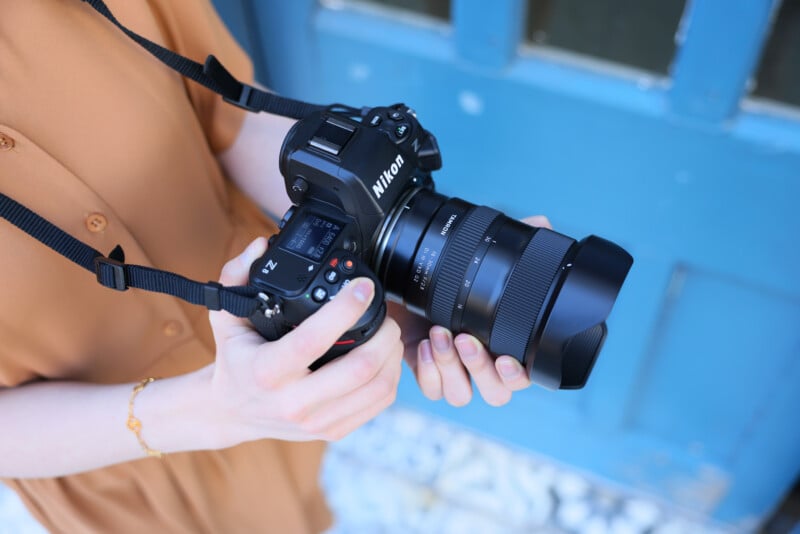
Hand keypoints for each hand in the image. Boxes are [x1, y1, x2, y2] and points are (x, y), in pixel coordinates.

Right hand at [207, 238, 402, 444]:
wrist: (230, 412)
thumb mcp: (225, 317)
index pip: (314, 339)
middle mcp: (293, 402)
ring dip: (392, 354)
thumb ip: (236, 277)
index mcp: (266, 371)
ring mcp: (316, 422)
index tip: (362, 285)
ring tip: (389, 332)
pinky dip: (391, 377)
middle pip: (360, 368)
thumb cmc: (235, 358)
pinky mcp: (333, 431)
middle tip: (386, 313)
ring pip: (378, 388)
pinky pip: (378, 404)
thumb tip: (261, 245)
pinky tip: (385, 359)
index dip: (346, 308)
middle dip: (384, 333)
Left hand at [392, 215, 551, 406]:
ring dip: (451, 367)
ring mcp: (453, 371)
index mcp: (502, 344)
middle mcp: (481, 364)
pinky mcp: (425, 372)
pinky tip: (422, 345)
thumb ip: (515, 240)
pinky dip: (428, 371)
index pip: (523, 375)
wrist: (404, 281)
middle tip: (464, 338)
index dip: (518, 375)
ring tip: (437, 334)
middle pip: (496, 393)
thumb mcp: (480, 254)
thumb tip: (542, 224)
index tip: (506, 357)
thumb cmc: (452, 273)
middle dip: (480, 369)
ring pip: (462, 396)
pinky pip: (432, 390)